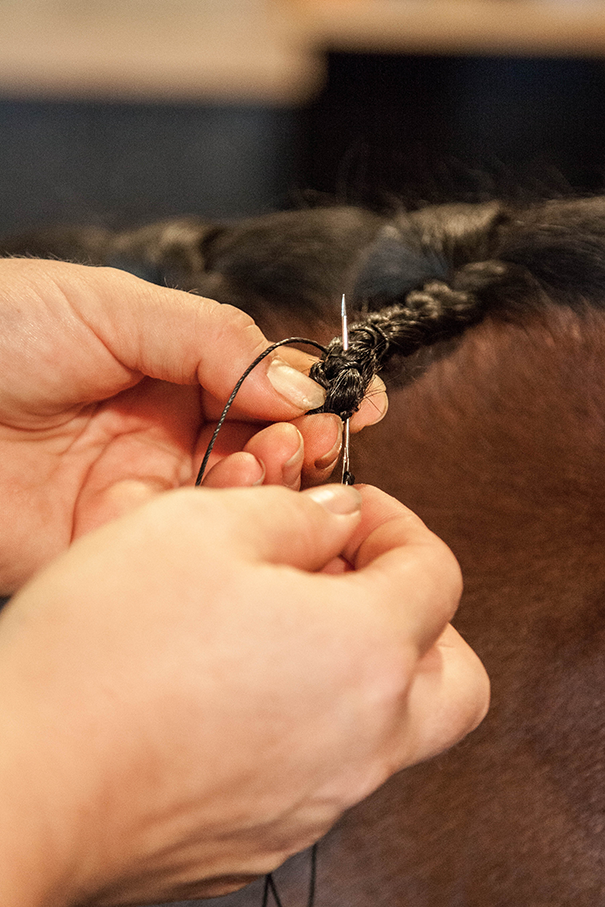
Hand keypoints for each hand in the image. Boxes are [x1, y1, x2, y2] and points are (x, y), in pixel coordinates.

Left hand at [0, 259, 386, 591]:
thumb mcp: (114, 305)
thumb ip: (217, 340)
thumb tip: (306, 383)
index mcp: (170, 372)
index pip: (265, 392)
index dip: (312, 401)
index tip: (356, 408)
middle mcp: (164, 435)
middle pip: (262, 453)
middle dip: (301, 447)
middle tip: (314, 440)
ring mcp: (140, 492)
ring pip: (234, 505)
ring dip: (268, 485)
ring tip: (269, 459)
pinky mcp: (110, 545)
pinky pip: (184, 547)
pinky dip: (219, 528)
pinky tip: (226, 499)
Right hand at [0, 483, 487, 905]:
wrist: (25, 783)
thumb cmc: (103, 653)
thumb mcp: (200, 527)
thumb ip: (293, 513)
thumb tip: (334, 519)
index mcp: (365, 653)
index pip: (436, 574)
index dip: (395, 524)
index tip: (348, 513)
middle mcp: (362, 740)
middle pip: (451, 674)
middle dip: (416, 616)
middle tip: (351, 581)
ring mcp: (318, 798)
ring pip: (392, 729)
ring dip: (362, 668)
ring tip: (283, 627)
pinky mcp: (266, 834)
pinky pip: (324, 769)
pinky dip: (308, 720)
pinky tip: (236, 689)